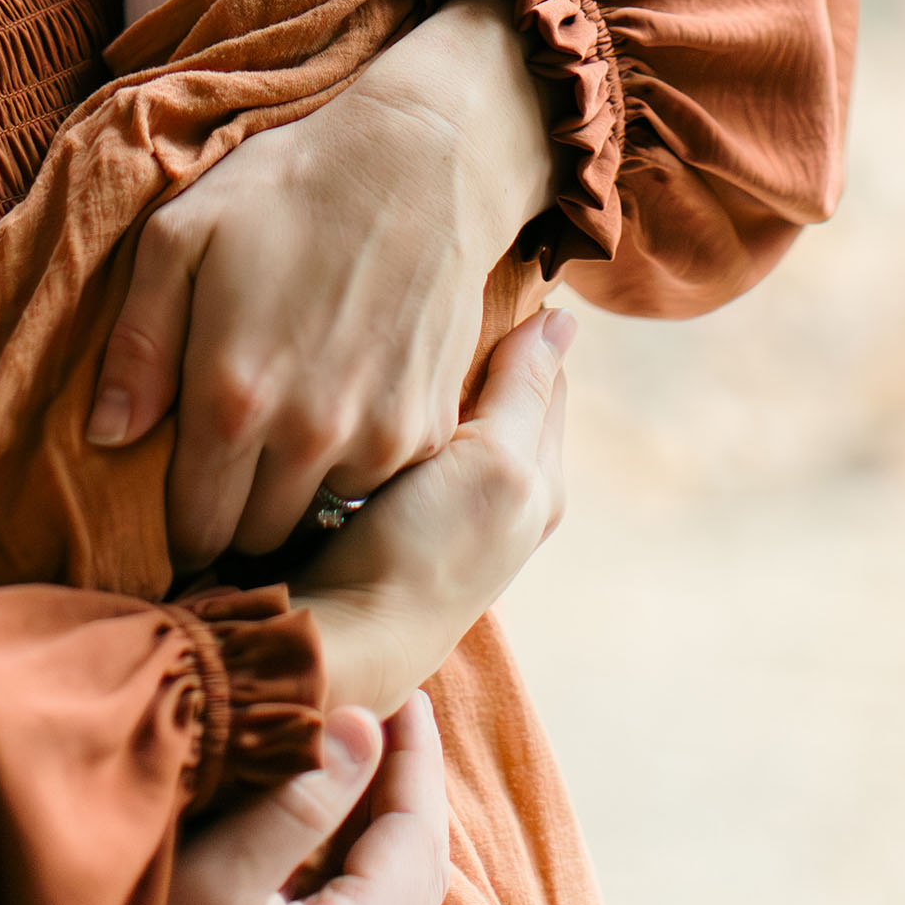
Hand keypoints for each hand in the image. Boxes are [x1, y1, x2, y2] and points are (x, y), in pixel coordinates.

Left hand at [86, 0, 556, 567]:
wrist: (421, 161)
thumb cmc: (285, 190)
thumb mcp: (180, 238)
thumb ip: (137, 345)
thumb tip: (106, 436)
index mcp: (231, 397)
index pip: (192, 527)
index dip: (176, 530)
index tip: (173, 510)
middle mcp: (306, 435)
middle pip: (256, 538)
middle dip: (233, 518)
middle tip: (225, 476)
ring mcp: (377, 435)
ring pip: (320, 518)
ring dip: (296, 495)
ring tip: (282, 443)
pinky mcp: (429, 424)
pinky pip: (379, 487)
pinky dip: (354, 468)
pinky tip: (341, 415)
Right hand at [155, 694, 448, 904]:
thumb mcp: (216, 877)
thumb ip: (298, 804)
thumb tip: (365, 723)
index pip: (416, 831)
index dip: (416, 753)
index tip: (411, 688)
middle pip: (419, 858)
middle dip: (410, 775)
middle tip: (396, 703)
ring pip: (402, 884)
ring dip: (390, 811)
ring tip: (373, 742)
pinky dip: (370, 850)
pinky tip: (345, 813)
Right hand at [299, 307, 572, 717]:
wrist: (339, 634)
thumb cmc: (424, 552)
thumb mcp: (492, 464)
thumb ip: (524, 392)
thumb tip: (565, 319)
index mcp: (539, 477)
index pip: (540, 372)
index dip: (517, 322)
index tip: (476, 271)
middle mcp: (498, 488)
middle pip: (490, 386)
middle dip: (467, 341)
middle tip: (427, 291)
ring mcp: (440, 499)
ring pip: (439, 404)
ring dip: (420, 372)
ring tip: (390, 324)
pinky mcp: (384, 504)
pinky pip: (395, 429)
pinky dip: (386, 401)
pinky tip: (360, 379)